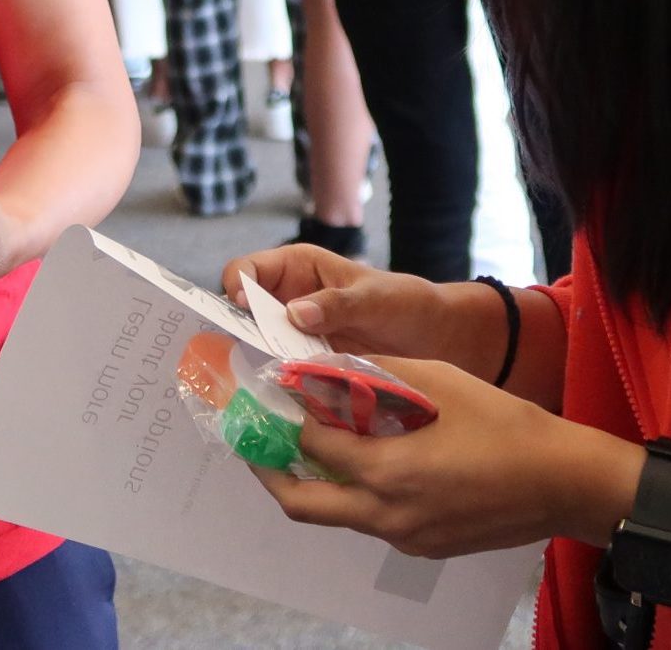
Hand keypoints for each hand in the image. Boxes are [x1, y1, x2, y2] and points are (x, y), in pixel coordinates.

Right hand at [225, 245, 505, 376]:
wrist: (437, 339)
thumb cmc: (409, 303)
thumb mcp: (377, 299)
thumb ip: (339, 304)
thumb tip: (295, 313)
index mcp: (298, 268)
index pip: (247, 270)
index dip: (237, 287)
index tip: (243, 310)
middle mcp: (289, 299)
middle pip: (244, 312)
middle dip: (236, 331)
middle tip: (234, 356)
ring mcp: (296, 335)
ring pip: (258, 345)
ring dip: (255, 362)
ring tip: (254, 385)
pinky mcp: (308, 365)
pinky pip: (281, 372)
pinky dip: (278, 384)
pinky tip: (280, 401)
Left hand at [252, 355, 642, 557]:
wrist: (562, 482)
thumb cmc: (504, 424)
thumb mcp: (437, 382)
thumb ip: (373, 376)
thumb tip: (322, 368)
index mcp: (386, 472)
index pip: (312, 442)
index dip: (285, 413)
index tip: (267, 391)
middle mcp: (386, 515)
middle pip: (303, 502)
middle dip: (269, 471)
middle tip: (254, 441)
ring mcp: (404, 538)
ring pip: (337, 513)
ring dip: (314, 480)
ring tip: (304, 442)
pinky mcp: (423, 546)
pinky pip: (371, 521)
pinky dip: (354, 491)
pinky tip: (365, 459)